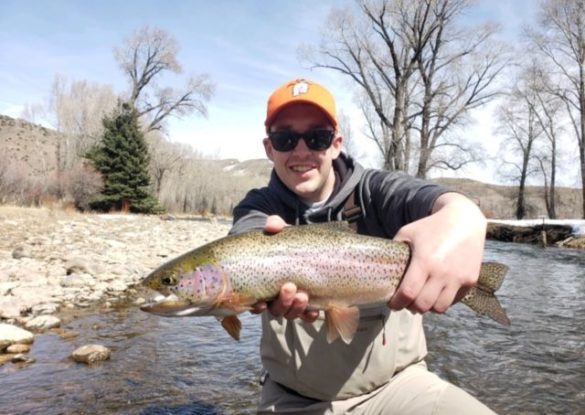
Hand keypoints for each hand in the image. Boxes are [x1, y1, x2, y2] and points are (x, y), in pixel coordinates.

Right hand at [250, 215, 318, 322]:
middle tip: (290, 286)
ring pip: (291, 313)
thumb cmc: (288, 242)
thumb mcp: (282, 233)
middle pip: (276, 309)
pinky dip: (310, 315)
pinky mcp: (310, 303)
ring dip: (296, 308)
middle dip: (283, 302)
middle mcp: (277, 297)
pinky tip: (315, 311)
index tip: (261, 303)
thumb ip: (276, 226)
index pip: (257, 302)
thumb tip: (272, 226)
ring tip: (303, 295)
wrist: (310, 247)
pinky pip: (308, 315)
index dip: (257, 306)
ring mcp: (293, 302)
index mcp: (266, 284)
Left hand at [389, 193, 486, 314]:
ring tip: (422, 299)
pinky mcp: (471, 280)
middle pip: (423, 305)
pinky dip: (443, 301)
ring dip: (428, 307)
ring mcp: (459, 278)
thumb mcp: (407, 232)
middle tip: (406, 302)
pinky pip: (454, 300)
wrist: (464, 220)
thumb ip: (394, 249)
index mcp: (424, 261)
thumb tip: (381, 265)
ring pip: (440, 308)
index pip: (407, 293)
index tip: (392, 304)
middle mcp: (443, 272)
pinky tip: (437, 293)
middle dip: (411, 307)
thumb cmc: (431, 226)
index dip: (397, 303)